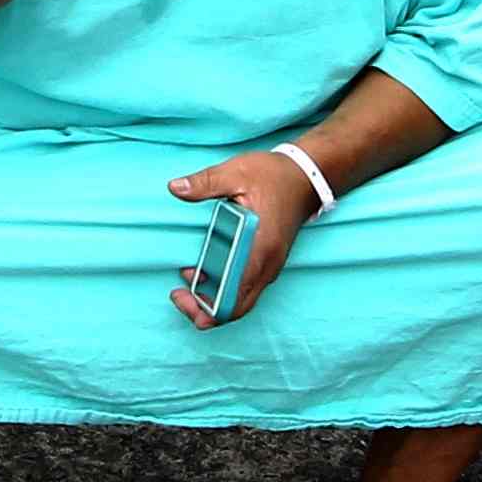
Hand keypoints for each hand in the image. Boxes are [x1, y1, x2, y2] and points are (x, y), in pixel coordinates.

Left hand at [162, 145, 319, 326]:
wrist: (306, 177)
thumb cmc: (274, 176)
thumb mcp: (236, 172)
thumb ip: (205, 183)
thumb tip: (175, 187)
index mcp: (259, 249)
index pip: (232, 299)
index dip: (203, 307)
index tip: (179, 293)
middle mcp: (267, 266)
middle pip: (236, 309)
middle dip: (203, 309)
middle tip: (178, 293)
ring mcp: (270, 267)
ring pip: (241, 301)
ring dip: (212, 298)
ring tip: (188, 277)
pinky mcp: (268, 263)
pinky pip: (246, 289)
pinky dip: (223, 288)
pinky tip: (205, 270)